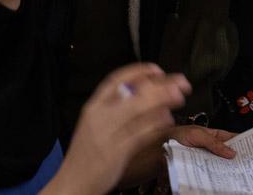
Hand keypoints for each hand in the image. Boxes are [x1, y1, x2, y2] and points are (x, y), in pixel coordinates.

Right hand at [41, 63, 189, 194]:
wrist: (72, 182)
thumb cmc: (87, 154)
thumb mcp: (96, 123)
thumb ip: (116, 107)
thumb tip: (144, 93)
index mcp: (93, 106)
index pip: (116, 79)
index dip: (139, 71)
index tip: (157, 70)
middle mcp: (100, 116)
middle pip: (133, 92)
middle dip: (160, 84)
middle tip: (179, 82)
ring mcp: (108, 134)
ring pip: (139, 109)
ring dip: (163, 101)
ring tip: (179, 97)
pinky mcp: (117, 152)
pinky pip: (141, 133)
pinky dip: (156, 124)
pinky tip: (167, 120)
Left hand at [143, 125, 237, 192]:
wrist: (158, 150)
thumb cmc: (175, 137)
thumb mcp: (197, 135)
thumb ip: (214, 142)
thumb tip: (231, 151)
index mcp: (212, 135)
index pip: (231, 138)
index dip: (242, 141)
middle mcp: (210, 148)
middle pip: (227, 153)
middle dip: (237, 158)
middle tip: (248, 163)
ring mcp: (205, 159)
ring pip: (220, 164)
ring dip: (227, 168)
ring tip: (238, 173)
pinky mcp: (199, 169)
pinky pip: (210, 173)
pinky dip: (216, 176)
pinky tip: (222, 179)